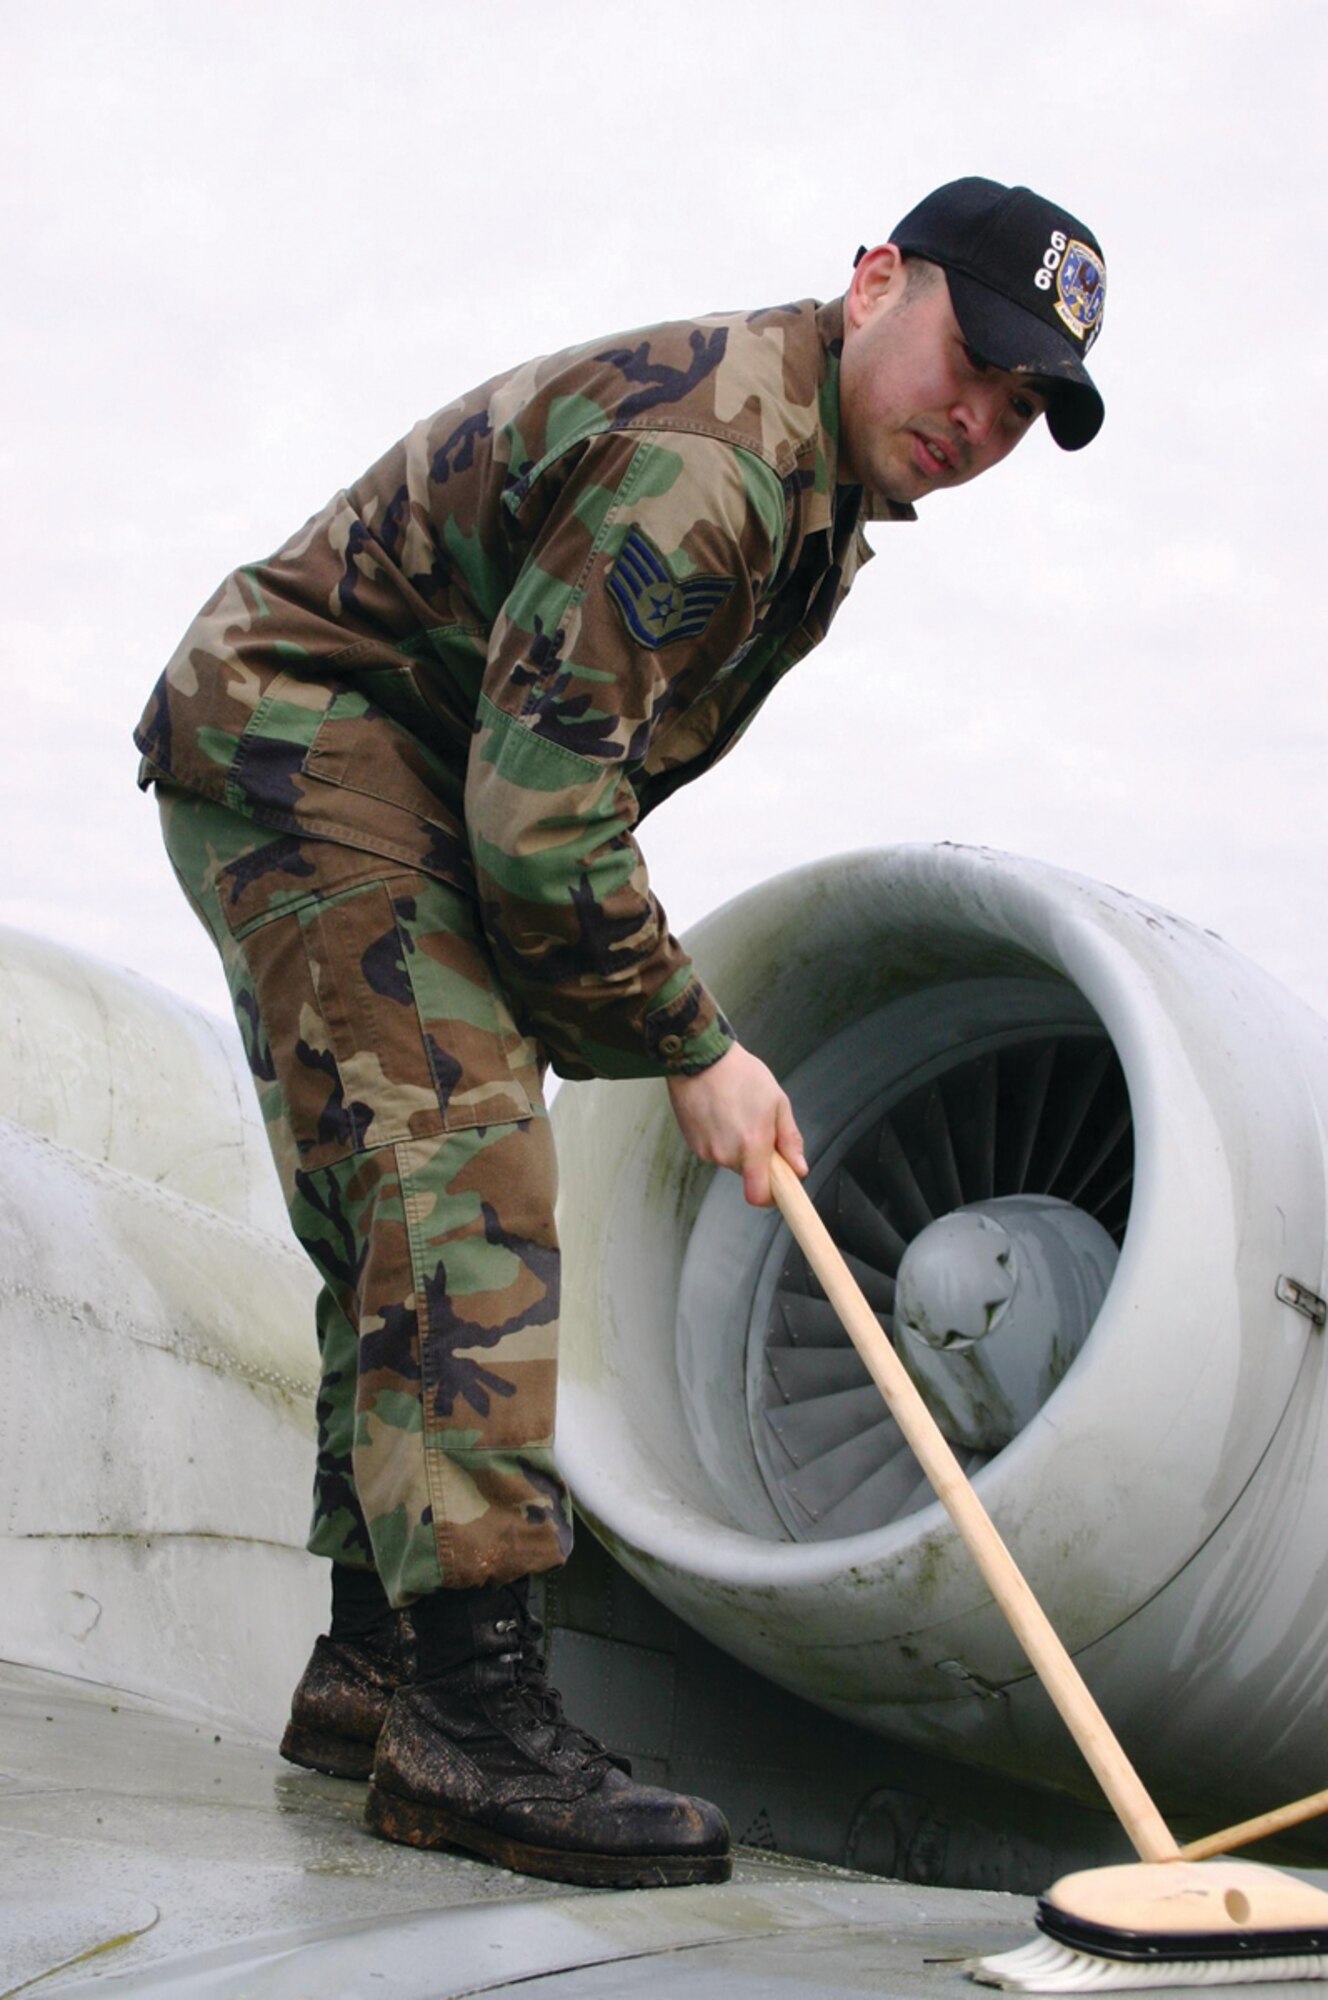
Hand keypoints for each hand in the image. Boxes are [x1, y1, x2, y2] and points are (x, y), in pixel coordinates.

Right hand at [667, 1042, 807, 1206]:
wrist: (700, 1057)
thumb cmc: (741, 1074)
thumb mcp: (777, 1102)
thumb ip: (790, 1139)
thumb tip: (799, 1169)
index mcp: (752, 1145)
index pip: (758, 1195)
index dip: (771, 1195)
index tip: (779, 1184)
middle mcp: (726, 1154)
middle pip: (747, 1174)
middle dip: (757, 1158)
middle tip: (758, 1126)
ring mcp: (706, 1150)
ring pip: (730, 1161)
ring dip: (737, 1147)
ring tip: (736, 1113)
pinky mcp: (692, 1143)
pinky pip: (714, 1150)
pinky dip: (720, 1139)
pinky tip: (720, 1114)